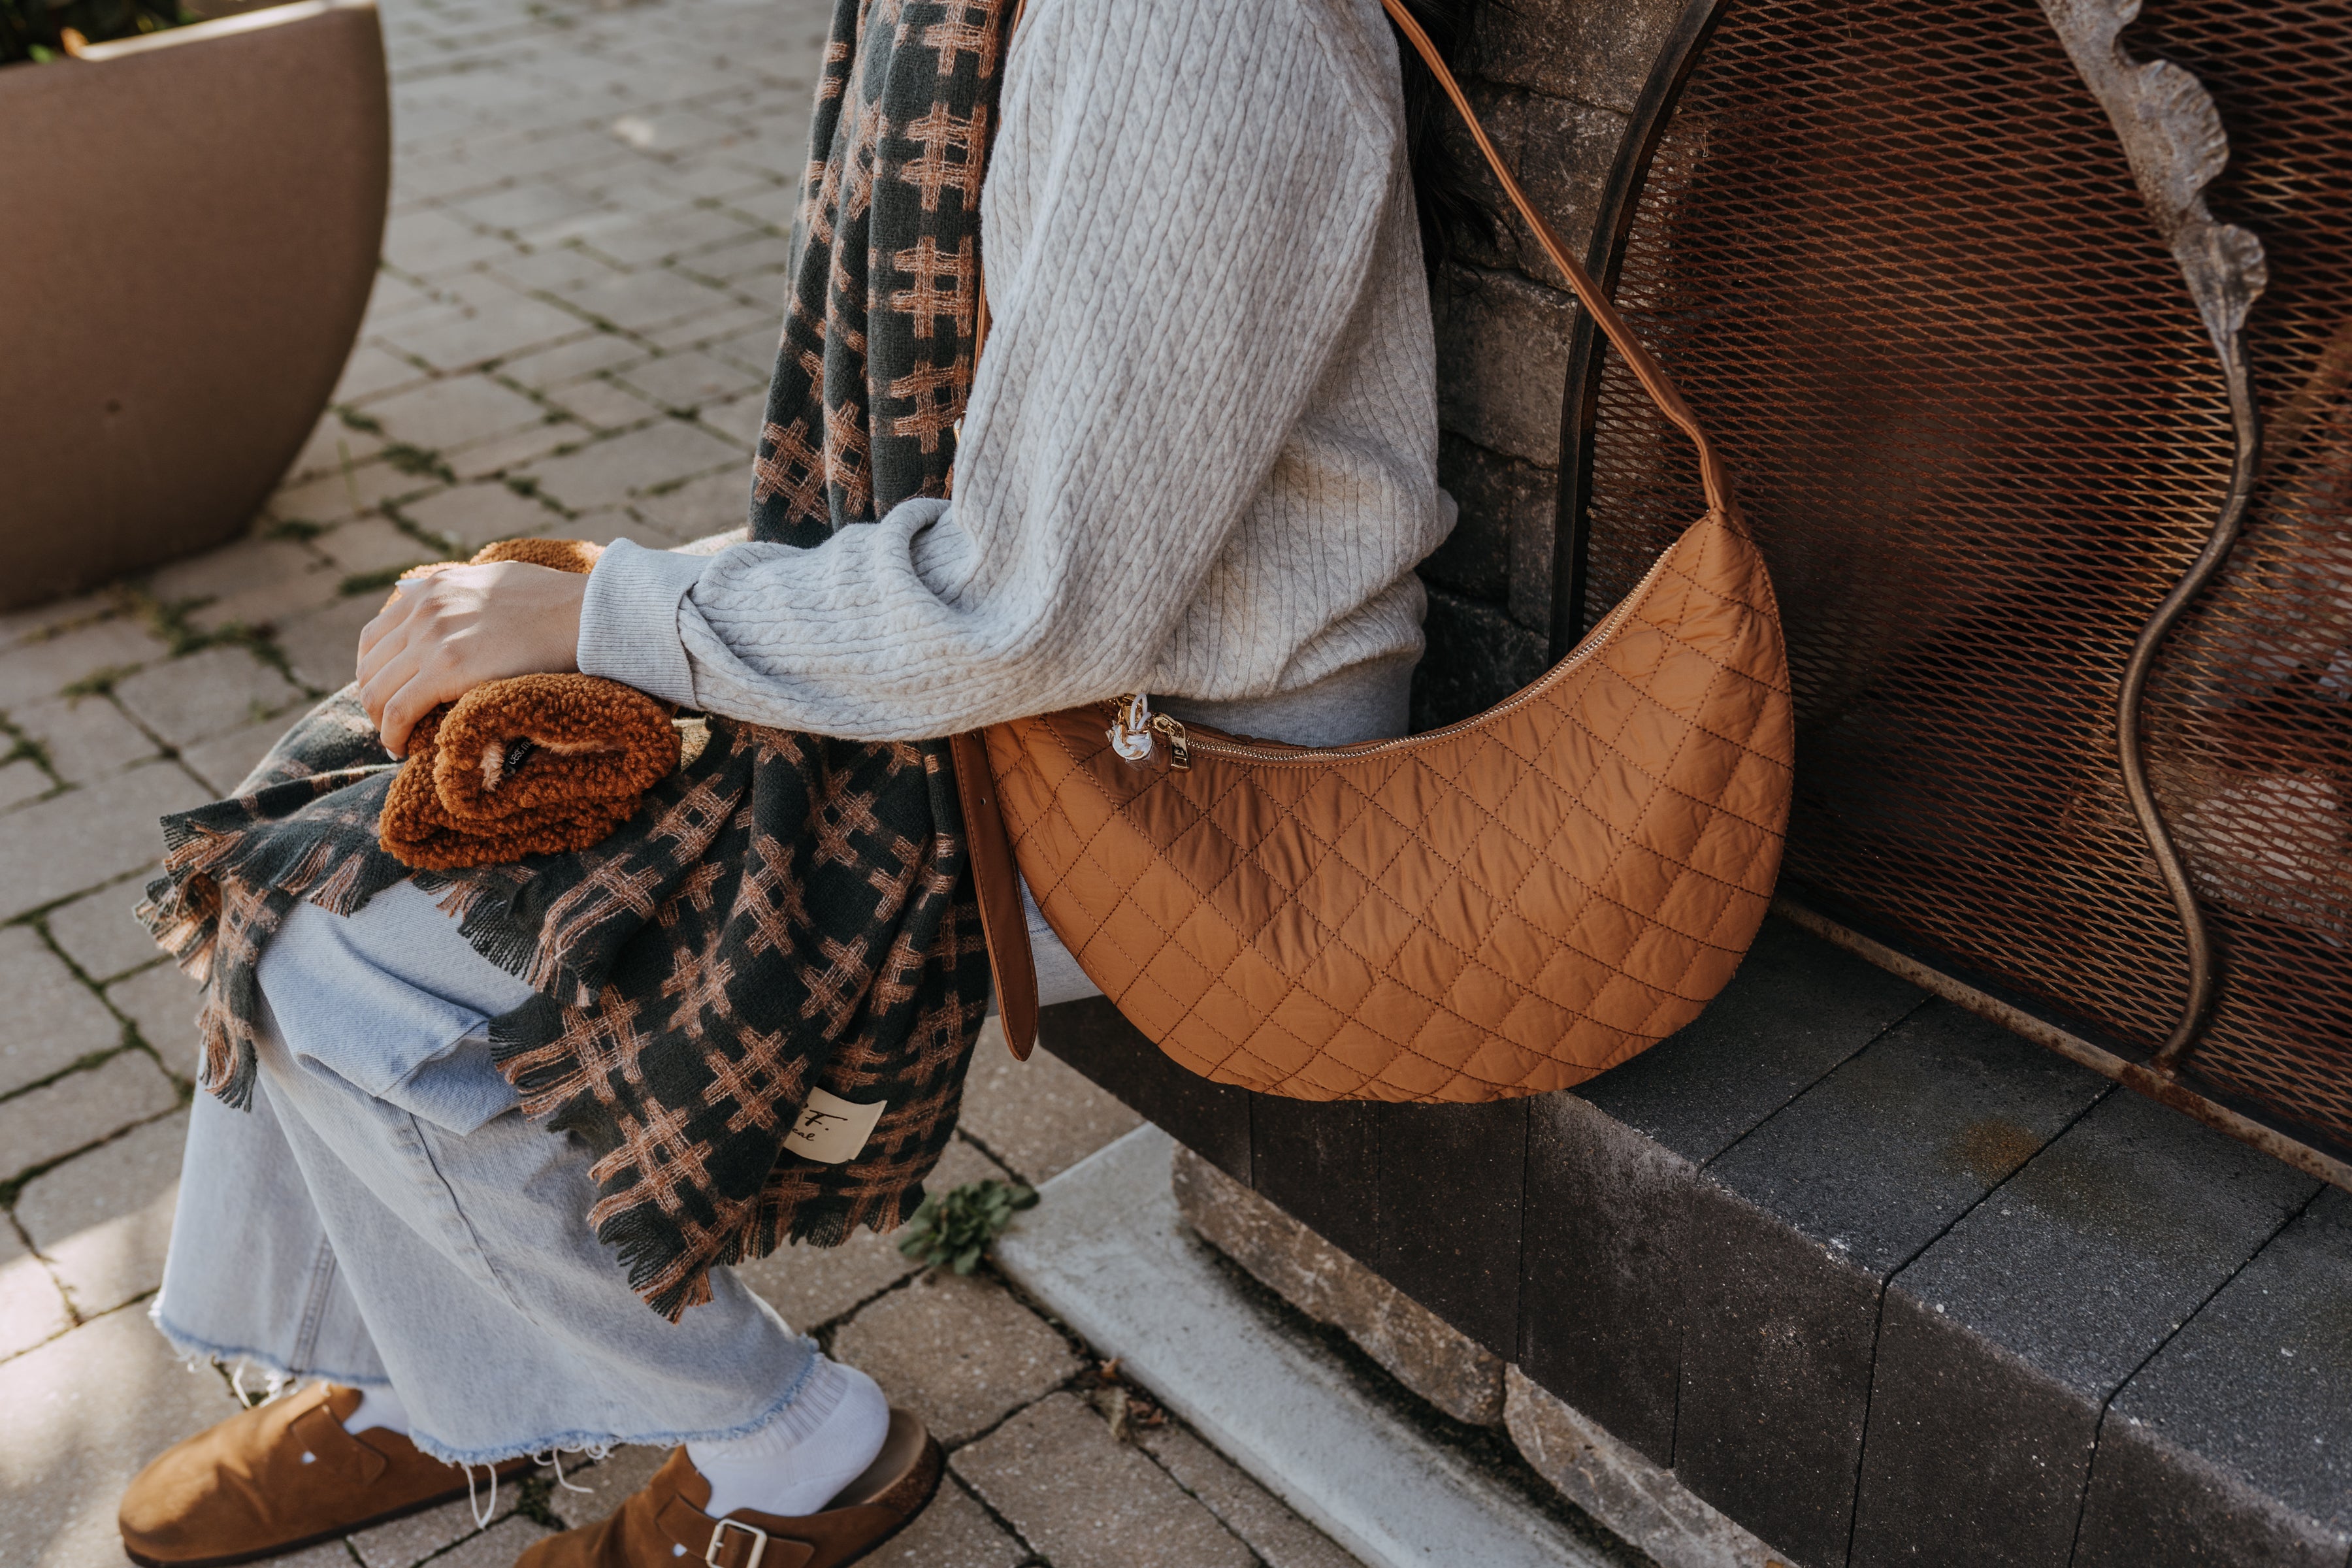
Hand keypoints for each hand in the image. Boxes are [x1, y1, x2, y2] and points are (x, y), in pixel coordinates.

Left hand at [356, 561, 587, 756]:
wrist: (589, 614)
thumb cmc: (560, 605)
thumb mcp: (499, 581)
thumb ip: (466, 595)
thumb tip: (451, 606)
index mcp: (435, 587)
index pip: (376, 635)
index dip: (376, 673)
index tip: (391, 696)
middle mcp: (425, 608)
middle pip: (370, 666)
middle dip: (375, 701)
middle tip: (393, 726)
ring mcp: (433, 638)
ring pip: (376, 691)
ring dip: (381, 722)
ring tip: (397, 741)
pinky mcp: (448, 669)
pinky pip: (399, 710)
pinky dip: (392, 733)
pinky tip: (402, 747)